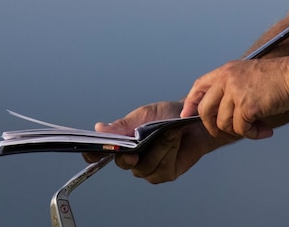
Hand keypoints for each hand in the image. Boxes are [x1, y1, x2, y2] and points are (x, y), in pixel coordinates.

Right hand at [83, 101, 228, 183]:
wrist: (194, 120)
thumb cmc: (168, 115)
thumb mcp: (145, 115)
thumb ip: (124, 125)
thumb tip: (99, 129)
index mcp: (122, 143)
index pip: (100, 154)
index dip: (93, 154)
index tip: (93, 151)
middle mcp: (133, 159)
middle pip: (123, 163)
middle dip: (131, 153)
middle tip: (136, 147)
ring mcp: (148, 169)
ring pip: (145, 167)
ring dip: (158, 147)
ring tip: (169, 132)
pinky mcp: (165, 174)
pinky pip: (162, 169)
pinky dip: (169, 151)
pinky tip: (176, 140)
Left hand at [181, 56, 288, 139]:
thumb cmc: (279, 77)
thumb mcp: (248, 74)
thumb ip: (232, 87)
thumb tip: (221, 111)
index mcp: (226, 71)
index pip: (199, 86)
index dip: (191, 104)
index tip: (188, 116)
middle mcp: (227, 79)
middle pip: (205, 110)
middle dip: (215, 127)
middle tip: (231, 131)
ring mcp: (236, 92)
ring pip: (223, 123)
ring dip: (240, 131)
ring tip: (257, 128)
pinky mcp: (247, 105)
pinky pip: (241, 129)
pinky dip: (252, 133)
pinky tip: (264, 130)